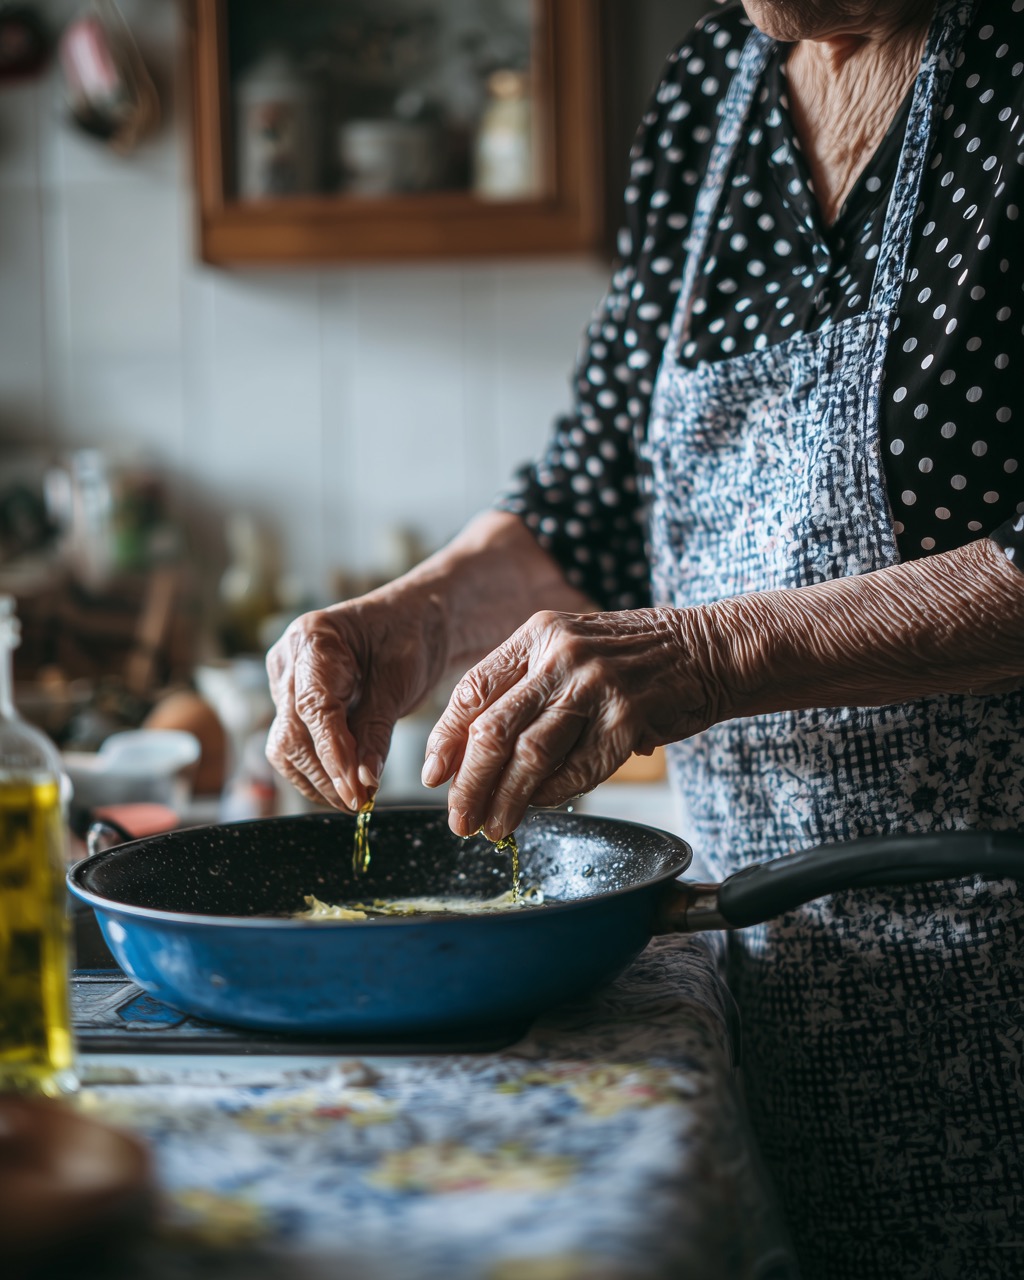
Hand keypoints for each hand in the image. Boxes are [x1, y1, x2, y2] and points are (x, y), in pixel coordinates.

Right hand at [266, 588, 445, 810]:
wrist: (413, 620)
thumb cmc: (409, 636)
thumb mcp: (400, 681)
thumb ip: (376, 731)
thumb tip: (362, 782)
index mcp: (313, 638)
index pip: (313, 708)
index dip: (333, 755)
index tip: (356, 791)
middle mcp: (289, 659)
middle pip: (291, 733)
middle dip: (325, 775)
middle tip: (361, 802)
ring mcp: (286, 682)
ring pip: (286, 746)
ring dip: (319, 780)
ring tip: (356, 799)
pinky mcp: (293, 703)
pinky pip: (295, 745)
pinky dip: (318, 771)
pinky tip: (346, 786)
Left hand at [422, 608, 718, 838]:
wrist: (709, 649)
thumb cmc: (635, 658)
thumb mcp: (571, 648)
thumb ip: (526, 687)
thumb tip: (470, 751)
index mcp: (538, 633)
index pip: (473, 690)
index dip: (446, 739)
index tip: (434, 775)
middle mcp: (562, 655)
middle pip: (493, 730)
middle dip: (468, 783)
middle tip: (458, 817)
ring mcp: (596, 685)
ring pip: (529, 756)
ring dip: (505, 800)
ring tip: (492, 827)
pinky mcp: (628, 718)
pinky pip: (577, 770)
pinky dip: (554, 795)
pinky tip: (542, 808)